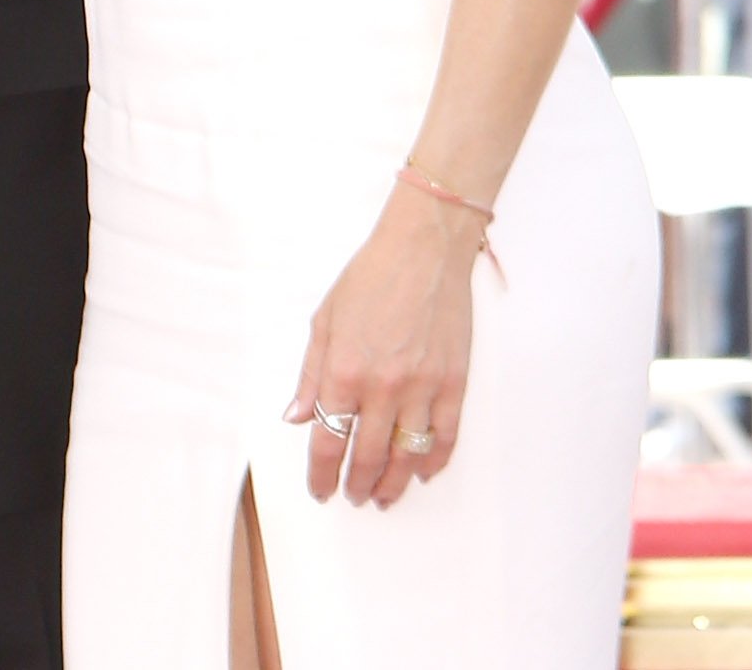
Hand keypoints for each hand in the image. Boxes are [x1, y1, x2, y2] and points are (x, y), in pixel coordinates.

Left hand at [286, 182, 474, 506]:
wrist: (423, 252)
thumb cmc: (369, 279)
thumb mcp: (324, 321)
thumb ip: (311, 375)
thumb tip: (296, 417)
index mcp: (345, 371)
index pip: (329, 440)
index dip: (322, 472)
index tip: (320, 488)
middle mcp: (384, 387)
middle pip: (369, 456)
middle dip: (357, 484)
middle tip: (352, 497)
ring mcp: (423, 388)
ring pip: (408, 455)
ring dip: (394, 483)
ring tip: (383, 497)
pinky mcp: (454, 384)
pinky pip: (446, 437)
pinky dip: (434, 461)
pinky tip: (423, 473)